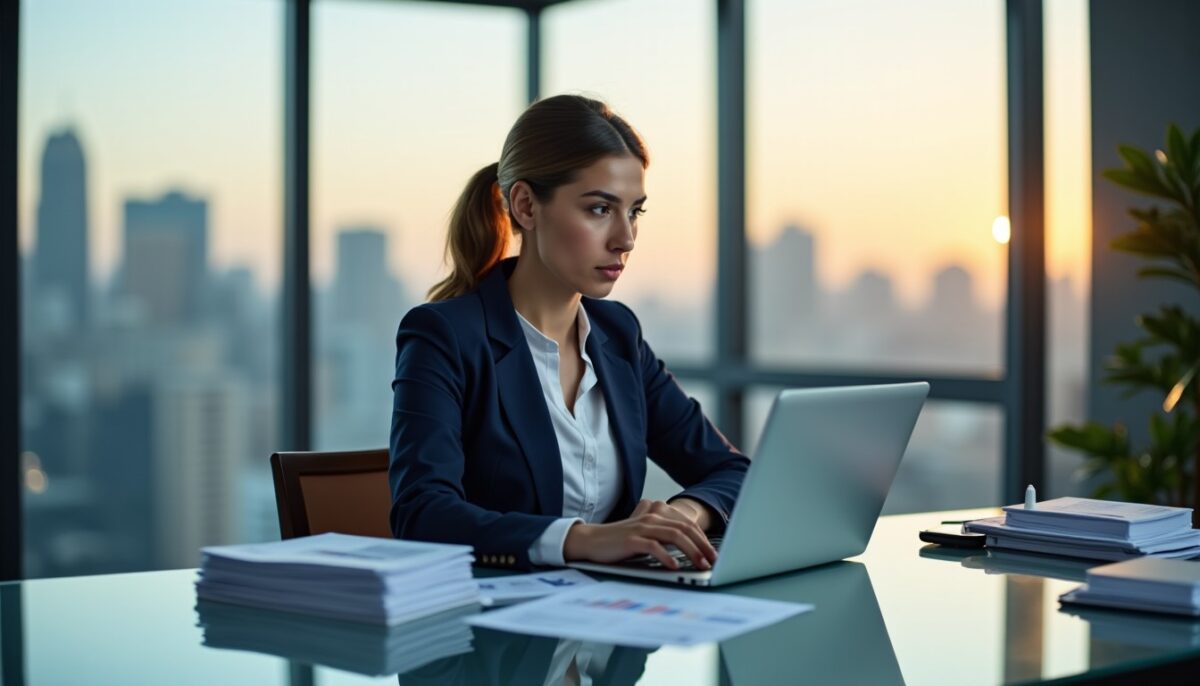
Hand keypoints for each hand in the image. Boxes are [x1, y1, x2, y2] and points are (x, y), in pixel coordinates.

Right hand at [562, 499, 717, 570]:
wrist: (591, 541)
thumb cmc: (620, 542)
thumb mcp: (645, 536)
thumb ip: (663, 538)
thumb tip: (689, 553)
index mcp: (657, 514)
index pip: (687, 524)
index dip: (703, 538)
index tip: (713, 554)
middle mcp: (652, 517)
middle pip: (685, 528)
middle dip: (703, 545)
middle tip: (714, 561)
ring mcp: (642, 527)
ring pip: (674, 536)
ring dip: (692, 551)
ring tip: (701, 564)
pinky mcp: (631, 539)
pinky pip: (654, 546)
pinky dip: (667, 556)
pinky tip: (675, 566)